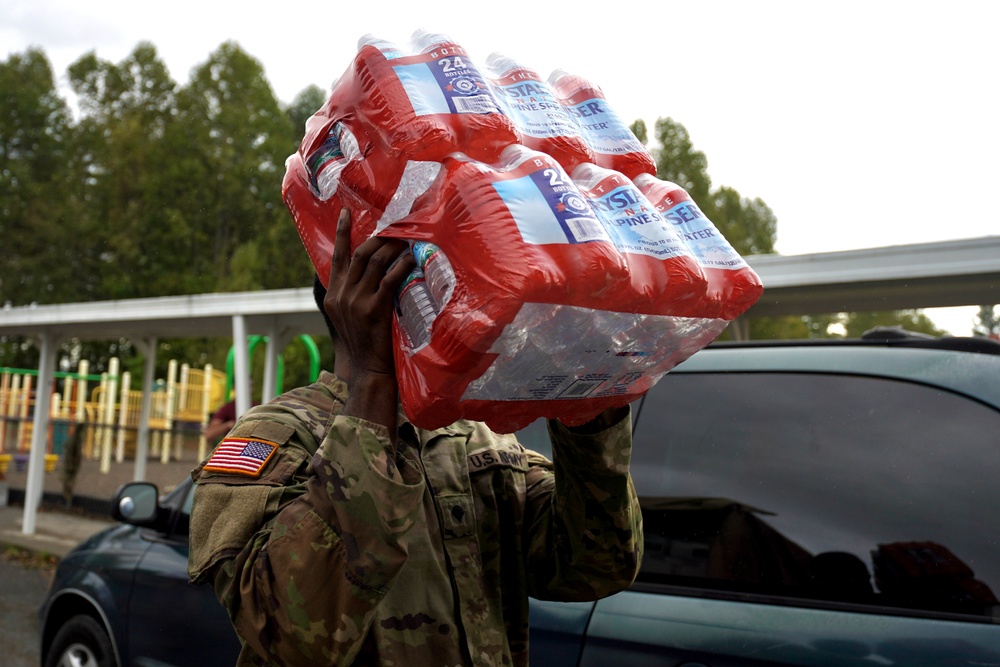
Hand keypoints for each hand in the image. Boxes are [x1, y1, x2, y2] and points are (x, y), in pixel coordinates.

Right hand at [324, 207, 414, 388]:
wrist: (368, 370)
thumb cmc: (365, 344)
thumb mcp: (348, 318)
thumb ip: (351, 295)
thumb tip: (364, 272)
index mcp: (333, 296)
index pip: (337, 257)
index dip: (341, 232)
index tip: (345, 212)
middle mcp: (341, 296)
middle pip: (359, 254)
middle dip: (377, 237)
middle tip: (394, 227)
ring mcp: (356, 302)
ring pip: (374, 262)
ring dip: (392, 247)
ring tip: (406, 240)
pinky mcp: (373, 310)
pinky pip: (389, 279)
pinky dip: (401, 266)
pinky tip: (411, 259)